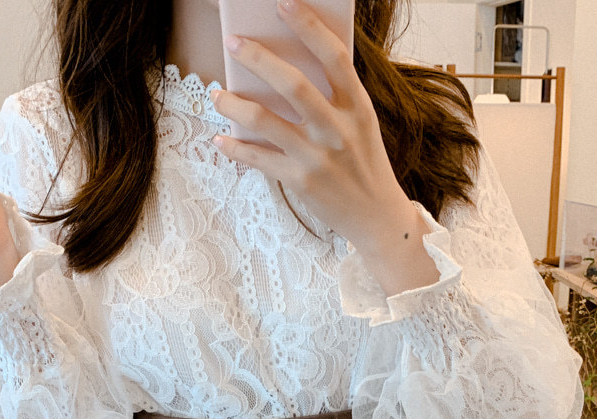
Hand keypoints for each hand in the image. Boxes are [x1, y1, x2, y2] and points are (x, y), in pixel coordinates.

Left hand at [209, 0, 439, 294]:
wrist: (378, 218)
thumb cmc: (365, 166)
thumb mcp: (362, 126)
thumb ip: (336, 98)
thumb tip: (289, 67)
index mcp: (358, 109)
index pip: (334, 58)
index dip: (308, 27)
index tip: (284, 5)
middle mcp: (338, 131)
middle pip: (293, 84)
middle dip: (258, 58)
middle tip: (234, 43)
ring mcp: (318, 158)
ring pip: (265, 120)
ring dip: (234, 104)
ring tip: (218, 94)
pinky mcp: (301, 183)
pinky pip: (259, 160)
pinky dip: (235, 148)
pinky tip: (221, 140)